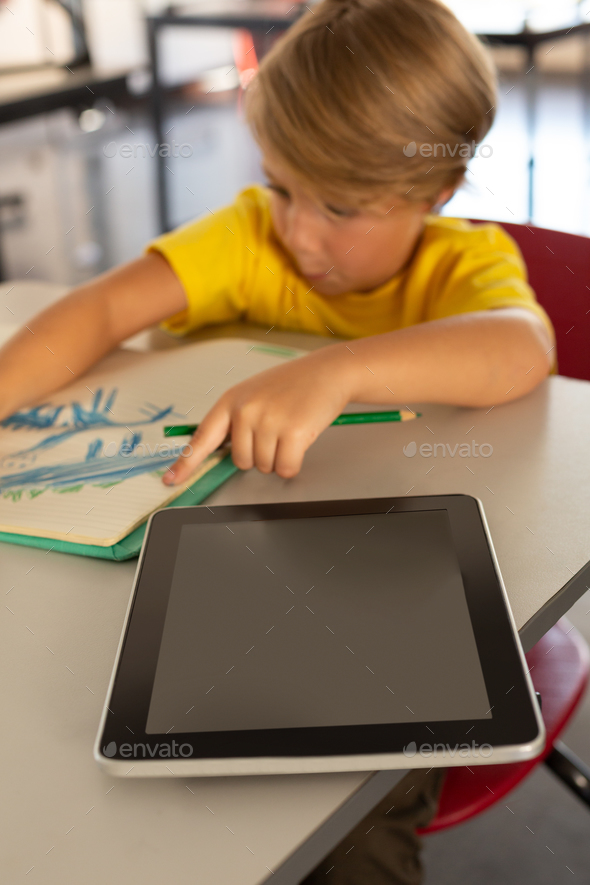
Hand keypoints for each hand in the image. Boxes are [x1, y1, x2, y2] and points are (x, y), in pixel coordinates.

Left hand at [163, 345, 354, 483]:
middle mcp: (246, 410)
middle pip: (240, 462)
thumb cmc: (292, 385)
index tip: (171, 479)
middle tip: (275, 432)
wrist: (328, 371)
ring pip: (263, 467)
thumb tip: (221, 452)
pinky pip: (285, 469)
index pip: (202, 437)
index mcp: (231, 400)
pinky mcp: (293, 433)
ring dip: (278, 458)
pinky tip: (300, 442)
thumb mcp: (254, 394)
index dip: (186, 462)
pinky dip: (293, 464)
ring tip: (289, 430)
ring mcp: (269, 421)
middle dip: (259, 455)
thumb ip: (234, 420)